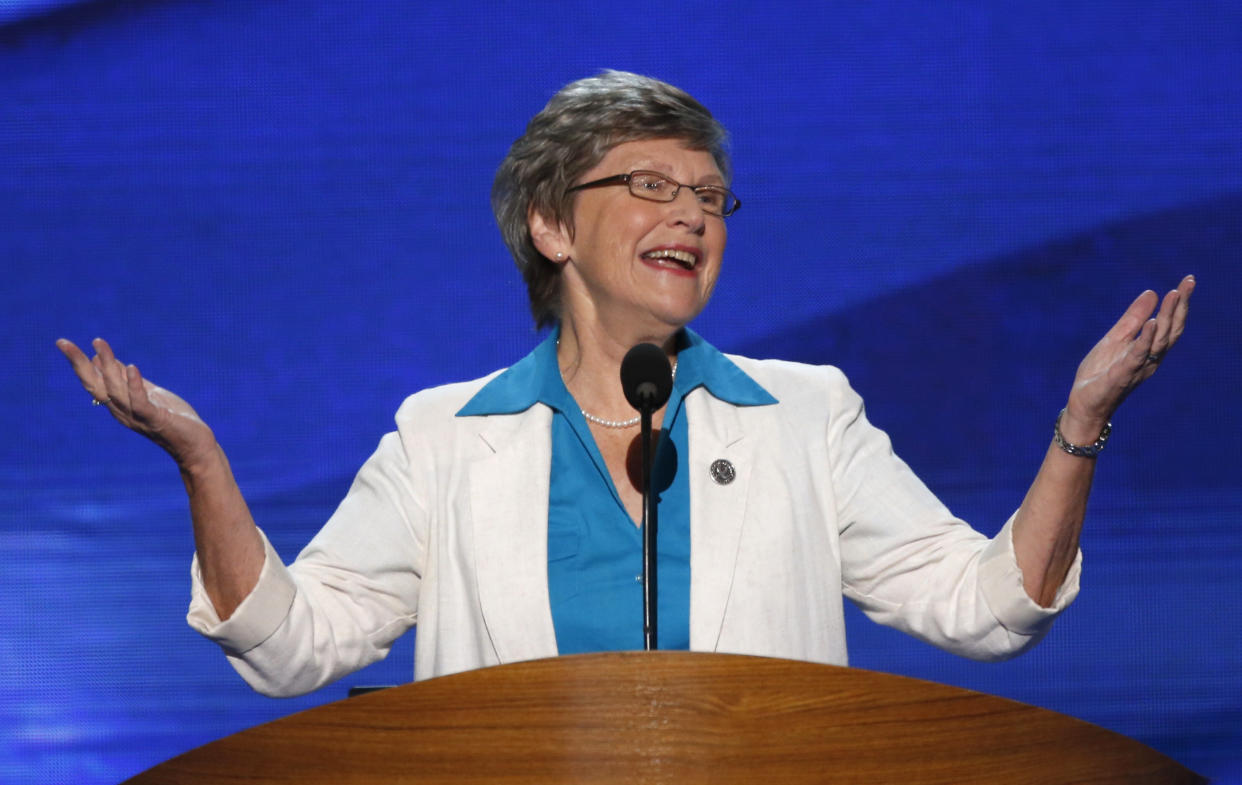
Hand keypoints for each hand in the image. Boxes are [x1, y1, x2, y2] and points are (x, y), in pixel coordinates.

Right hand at [56, 337, 217, 468]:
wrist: (193, 445)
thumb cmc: (172, 418)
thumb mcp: (147, 392)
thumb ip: (126, 378)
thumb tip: (102, 359)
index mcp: (118, 404)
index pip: (92, 382)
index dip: (78, 363)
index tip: (63, 343)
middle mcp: (121, 411)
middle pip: (94, 386)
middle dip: (79, 364)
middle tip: (63, 343)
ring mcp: (136, 416)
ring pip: (115, 390)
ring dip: (108, 367)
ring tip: (100, 345)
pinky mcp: (155, 419)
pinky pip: (141, 402)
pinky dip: (135, 385)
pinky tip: (133, 367)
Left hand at [1062, 275, 1194, 437]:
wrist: (1084, 404)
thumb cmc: (1101, 373)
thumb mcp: (1116, 339)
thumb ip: (1132, 318)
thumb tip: (1152, 292)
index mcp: (1149, 350)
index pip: (1169, 323)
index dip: (1180, 303)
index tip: (1188, 280)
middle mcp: (1150, 359)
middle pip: (1170, 329)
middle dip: (1180, 306)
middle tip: (1187, 282)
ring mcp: (1138, 368)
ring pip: (1158, 340)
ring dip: (1166, 317)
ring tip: (1172, 295)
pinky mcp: (1121, 375)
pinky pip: (1137, 356)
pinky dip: (1145, 339)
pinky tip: (1151, 322)